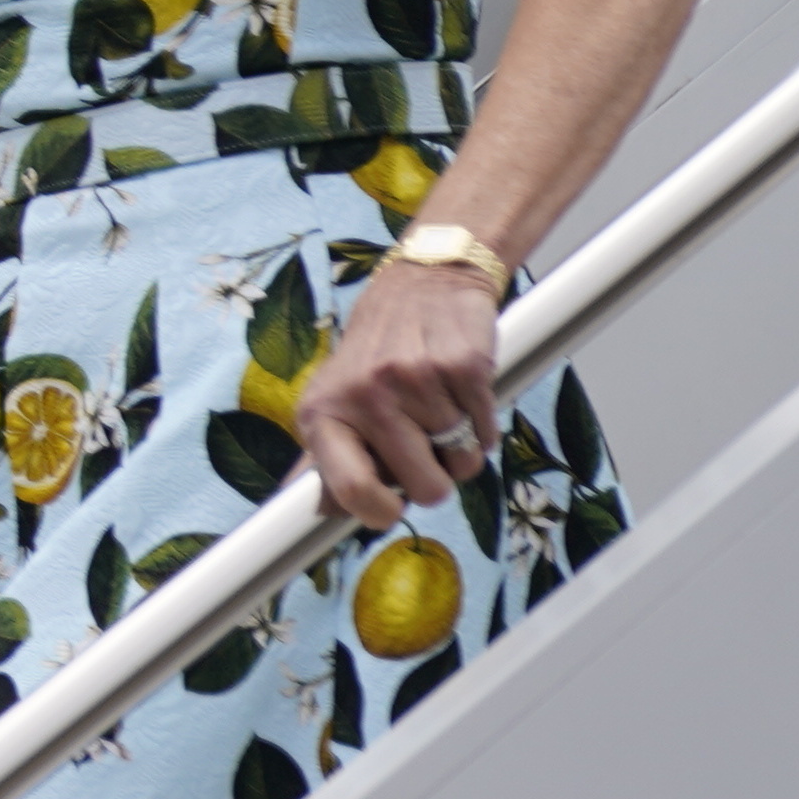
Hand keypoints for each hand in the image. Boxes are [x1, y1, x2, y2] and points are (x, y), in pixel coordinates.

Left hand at [292, 260, 499, 524]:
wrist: (422, 285)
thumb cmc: (375, 356)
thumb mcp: (334, 400)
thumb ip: (326, 459)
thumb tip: (310, 514)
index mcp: (324, 412)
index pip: (349, 489)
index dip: (378, 512)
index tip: (391, 505)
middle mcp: (365, 395)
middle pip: (425, 489)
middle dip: (434, 476)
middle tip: (422, 439)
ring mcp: (415, 379)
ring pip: (463, 464)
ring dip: (459, 446)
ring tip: (439, 406)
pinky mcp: (463, 367)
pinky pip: (487, 434)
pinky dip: (482, 424)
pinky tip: (460, 392)